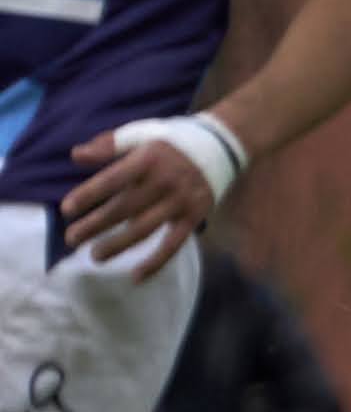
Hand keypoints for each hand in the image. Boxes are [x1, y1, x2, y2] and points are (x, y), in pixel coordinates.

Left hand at [61, 133, 211, 275]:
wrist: (221, 146)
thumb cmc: (171, 142)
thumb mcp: (140, 134)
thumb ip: (108, 145)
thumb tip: (76, 156)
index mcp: (147, 159)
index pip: (112, 179)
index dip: (88, 195)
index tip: (67, 209)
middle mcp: (164, 182)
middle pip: (124, 208)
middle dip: (95, 225)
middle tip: (71, 239)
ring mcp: (180, 202)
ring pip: (145, 229)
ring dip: (118, 245)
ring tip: (96, 256)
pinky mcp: (194, 217)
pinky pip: (174, 244)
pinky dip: (156, 262)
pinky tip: (136, 276)